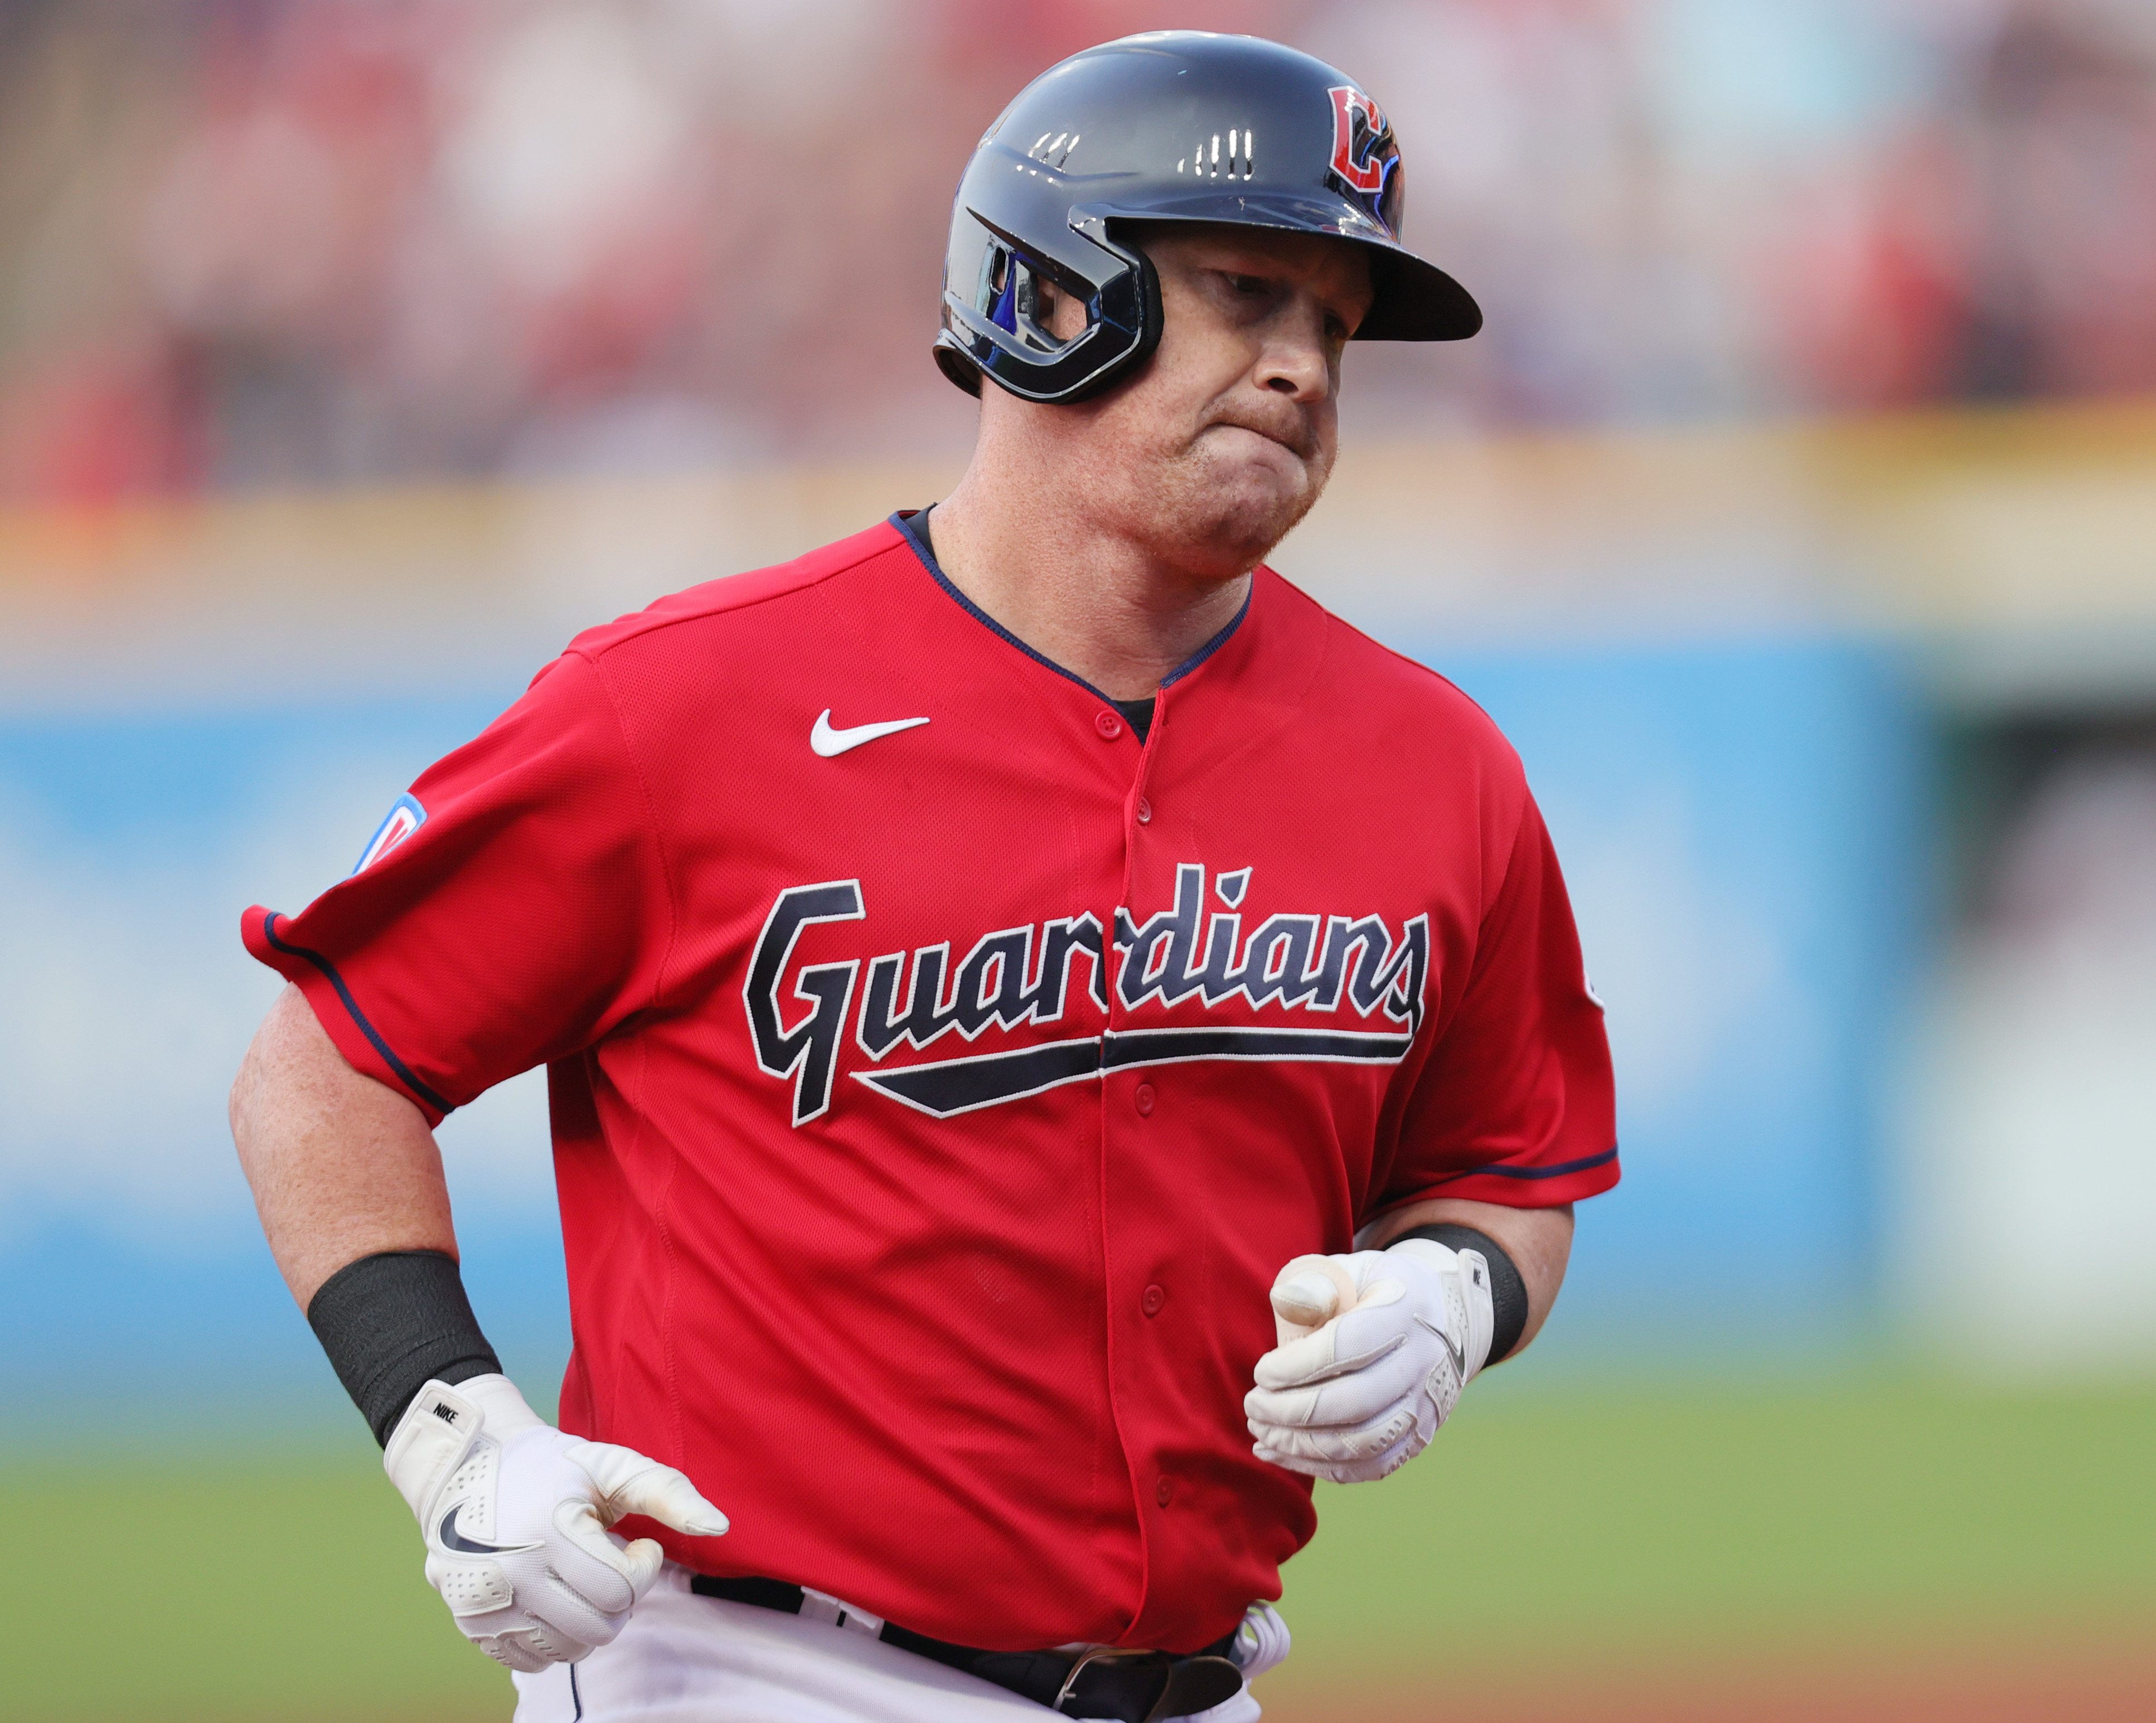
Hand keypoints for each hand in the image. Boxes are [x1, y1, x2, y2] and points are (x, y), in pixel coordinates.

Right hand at [383, 1374, 727, 1669]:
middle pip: (601, 1626)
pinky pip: (535, 1661)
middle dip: (620, 1595)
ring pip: (571, 1649)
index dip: (644, 1566)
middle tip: (607, 1559)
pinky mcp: (473, 1627)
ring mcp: (488, 1606)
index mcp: (548, 1531)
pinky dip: (555, 1635)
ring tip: (579, 1575)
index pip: (622, 1590)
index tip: (636, 1542)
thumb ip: (668, 1492)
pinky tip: (553, 1595)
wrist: (463, 1471)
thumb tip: (720, 1527)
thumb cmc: (550, 1466)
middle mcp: (512, 1575)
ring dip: (590, 1618)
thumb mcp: (611, 1464)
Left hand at [1244, 1239, 1494, 1483]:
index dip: (1297, 1365)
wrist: (1441, 1322)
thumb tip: (1284, 1302)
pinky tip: (1279, 1453)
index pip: (1348, 1347)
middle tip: (1252, 1405)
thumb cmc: (1377, 1291)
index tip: (1261, 1372)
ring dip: (1300, 1445)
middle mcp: (1423, 1363)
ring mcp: (1426, 1406)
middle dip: (1290, 1411)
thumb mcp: (1349, 1269)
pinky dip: (1319, 1467)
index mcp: (1404, 1310)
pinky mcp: (1419, 1438)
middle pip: (1353, 1403)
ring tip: (1260, 1431)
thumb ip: (1314, 1281)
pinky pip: (1369, 1467)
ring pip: (1360, 1444)